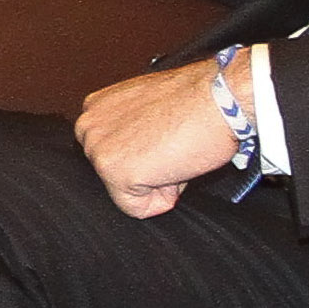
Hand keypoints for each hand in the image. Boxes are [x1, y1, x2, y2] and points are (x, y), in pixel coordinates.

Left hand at [76, 58, 243, 219]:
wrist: (219, 99)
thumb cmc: (196, 99)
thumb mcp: (148, 107)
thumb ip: (131, 128)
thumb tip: (139, 152)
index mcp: (96, 107)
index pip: (111, 152)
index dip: (143, 153)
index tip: (161, 139)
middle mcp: (89, 126)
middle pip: (116, 173)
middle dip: (147, 169)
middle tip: (172, 145)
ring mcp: (99, 150)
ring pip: (126, 191)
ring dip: (156, 181)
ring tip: (175, 151)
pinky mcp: (115, 173)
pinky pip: (137, 208)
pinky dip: (161, 199)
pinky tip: (176, 167)